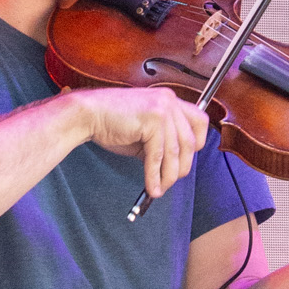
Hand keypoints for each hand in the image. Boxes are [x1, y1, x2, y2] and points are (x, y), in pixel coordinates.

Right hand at [81, 86, 209, 200]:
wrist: (88, 114)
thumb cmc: (113, 123)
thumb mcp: (145, 132)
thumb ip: (162, 143)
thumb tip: (175, 167)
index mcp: (170, 100)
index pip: (200, 122)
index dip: (197, 145)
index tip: (185, 161)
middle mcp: (170, 101)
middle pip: (189, 142)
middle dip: (181, 167)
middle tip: (169, 181)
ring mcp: (162, 108)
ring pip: (174, 152)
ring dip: (167, 176)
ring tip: (159, 189)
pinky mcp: (152, 120)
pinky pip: (157, 156)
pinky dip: (154, 175)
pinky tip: (151, 186)